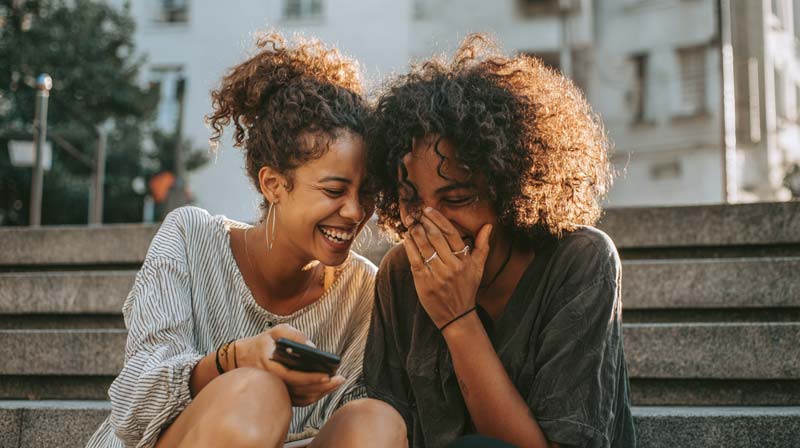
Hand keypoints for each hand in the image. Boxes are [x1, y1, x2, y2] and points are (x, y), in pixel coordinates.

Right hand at [236, 324, 344, 406]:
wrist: (241, 358)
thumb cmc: (263, 343)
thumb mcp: (277, 331)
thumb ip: (295, 335)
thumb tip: (313, 347)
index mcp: (270, 368)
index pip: (292, 377)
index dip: (311, 378)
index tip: (327, 375)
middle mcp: (273, 384)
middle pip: (301, 391)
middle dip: (323, 386)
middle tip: (340, 379)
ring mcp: (277, 392)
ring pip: (302, 398)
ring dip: (322, 392)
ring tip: (337, 382)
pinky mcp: (281, 396)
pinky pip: (300, 401)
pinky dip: (314, 396)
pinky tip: (326, 388)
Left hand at [403, 207, 491, 328]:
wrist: (457, 316)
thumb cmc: (467, 289)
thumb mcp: (478, 268)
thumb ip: (483, 246)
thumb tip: (489, 226)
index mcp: (464, 260)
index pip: (451, 233)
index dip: (438, 219)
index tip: (428, 210)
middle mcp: (451, 266)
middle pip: (435, 237)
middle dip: (424, 222)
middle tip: (416, 213)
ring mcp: (437, 274)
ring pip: (424, 246)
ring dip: (415, 231)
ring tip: (410, 222)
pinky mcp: (424, 282)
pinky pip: (415, 259)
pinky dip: (409, 246)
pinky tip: (406, 238)